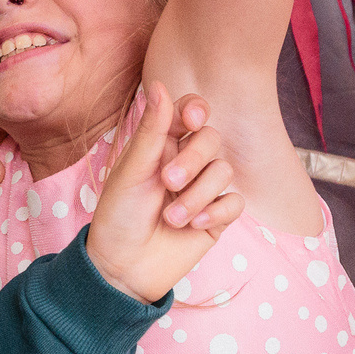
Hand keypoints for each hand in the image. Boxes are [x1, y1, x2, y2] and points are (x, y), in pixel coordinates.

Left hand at [85, 86, 244, 303]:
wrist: (123, 269)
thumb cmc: (119, 217)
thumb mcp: (131, 171)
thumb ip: (152, 130)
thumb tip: (159, 84)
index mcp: (161, 145)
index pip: (189, 112)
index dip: (195, 110)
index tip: (191, 120)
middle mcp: (186, 163)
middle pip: (211, 139)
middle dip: (193, 160)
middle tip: (168, 183)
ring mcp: (203, 190)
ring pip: (224, 171)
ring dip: (198, 195)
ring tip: (172, 218)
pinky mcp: (217, 218)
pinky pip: (235, 202)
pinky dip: (215, 213)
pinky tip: (193, 227)